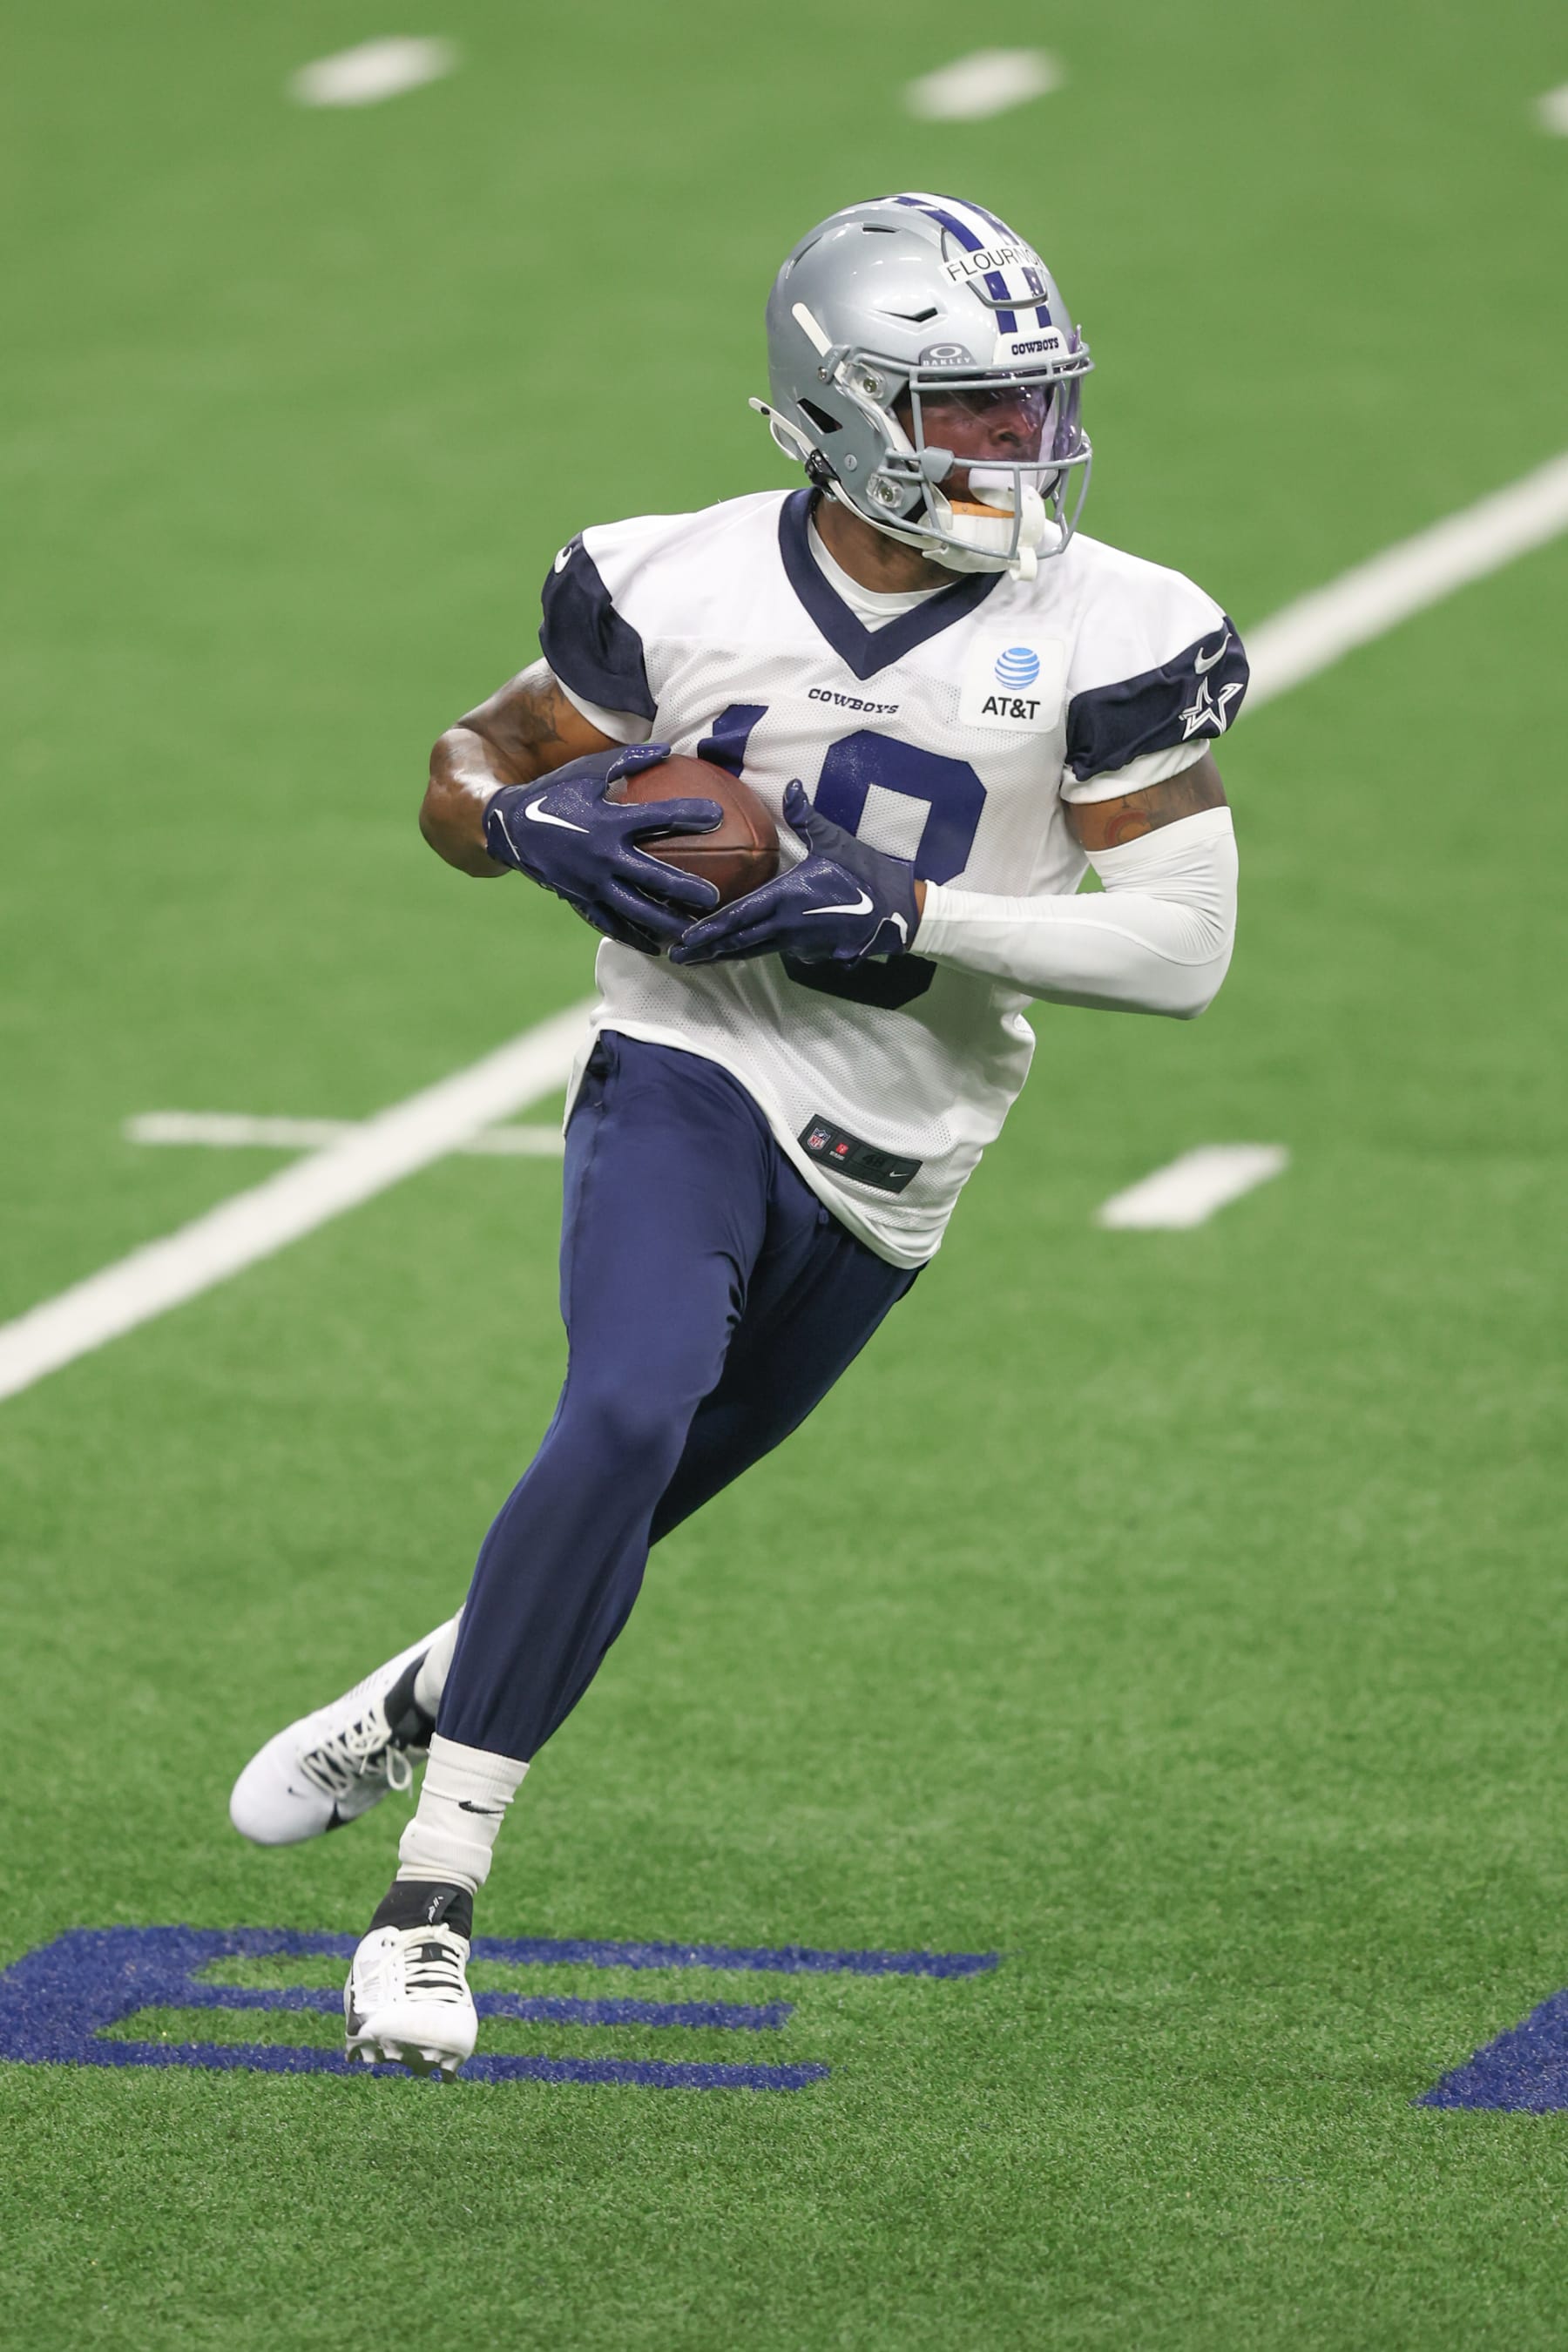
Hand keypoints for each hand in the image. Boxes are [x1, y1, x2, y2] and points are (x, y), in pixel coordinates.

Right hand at [484, 745, 721, 953]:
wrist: (510, 828)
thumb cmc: (555, 793)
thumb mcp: (587, 771)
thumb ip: (628, 760)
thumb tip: (667, 748)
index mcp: (607, 822)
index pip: (657, 818)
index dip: (689, 814)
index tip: (718, 815)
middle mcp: (602, 857)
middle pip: (653, 877)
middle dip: (686, 889)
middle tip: (716, 899)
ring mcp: (591, 884)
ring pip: (636, 910)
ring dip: (667, 923)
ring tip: (695, 935)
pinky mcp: (581, 900)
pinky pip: (612, 923)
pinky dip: (635, 936)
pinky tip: (657, 946)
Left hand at [670, 780, 919, 968]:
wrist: (901, 913)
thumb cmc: (868, 875)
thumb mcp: (836, 842)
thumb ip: (807, 817)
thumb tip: (791, 785)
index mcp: (787, 899)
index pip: (738, 917)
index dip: (708, 929)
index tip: (683, 938)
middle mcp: (787, 926)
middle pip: (737, 942)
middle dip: (705, 950)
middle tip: (675, 956)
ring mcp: (798, 943)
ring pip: (752, 951)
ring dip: (724, 955)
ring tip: (696, 959)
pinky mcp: (810, 952)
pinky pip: (773, 951)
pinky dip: (750, 952)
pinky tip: (736, 952)